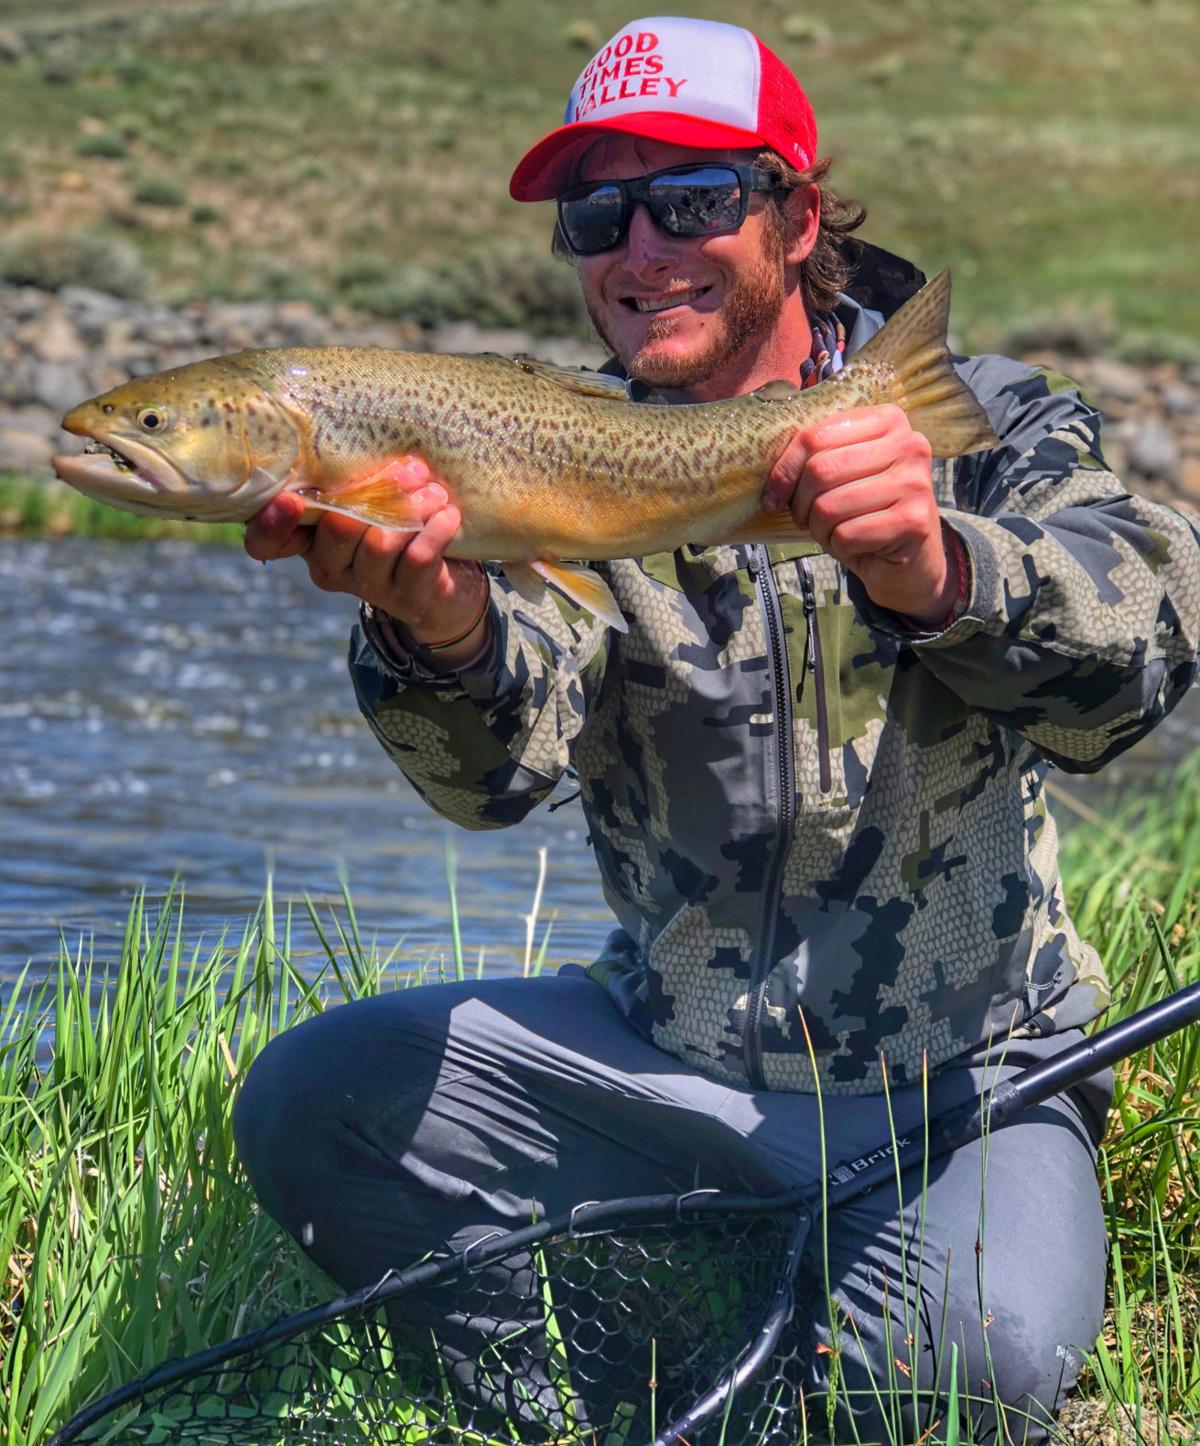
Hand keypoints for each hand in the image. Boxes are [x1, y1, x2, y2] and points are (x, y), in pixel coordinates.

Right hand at [244, 458, 490, 653]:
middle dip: (377, 491)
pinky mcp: (406, 597)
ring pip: (379, 542)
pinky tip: (448, 514)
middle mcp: (331, 566)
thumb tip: (359, 428)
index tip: (290, 498)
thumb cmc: (402, 527)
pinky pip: (417, 558)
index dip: (270, 524)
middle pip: (336, 529)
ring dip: (412, 509)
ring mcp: (367, 586)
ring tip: (436, 492)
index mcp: (310, 539)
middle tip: (410, 471)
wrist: (446, 587)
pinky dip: (436, 529)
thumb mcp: (372, 500)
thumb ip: (354, 479)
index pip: (267, 543)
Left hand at [763, 404, 956, 625]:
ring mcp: (916, 482)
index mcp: (887, 420)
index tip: (774, 497)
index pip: (814, 436)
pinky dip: (838, 547)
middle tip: (807, 520)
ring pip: (829, 507)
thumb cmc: (866, 512)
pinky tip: (857, 546)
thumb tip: (766, 468)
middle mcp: (909, 445)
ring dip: (820, 529)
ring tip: (836, 532)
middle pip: (820, 471)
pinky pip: (847, 535)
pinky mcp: (914, 521)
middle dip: (800, 505)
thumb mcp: (842, 474)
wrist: (911, 560)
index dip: (784, 472)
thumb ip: (815, 455)